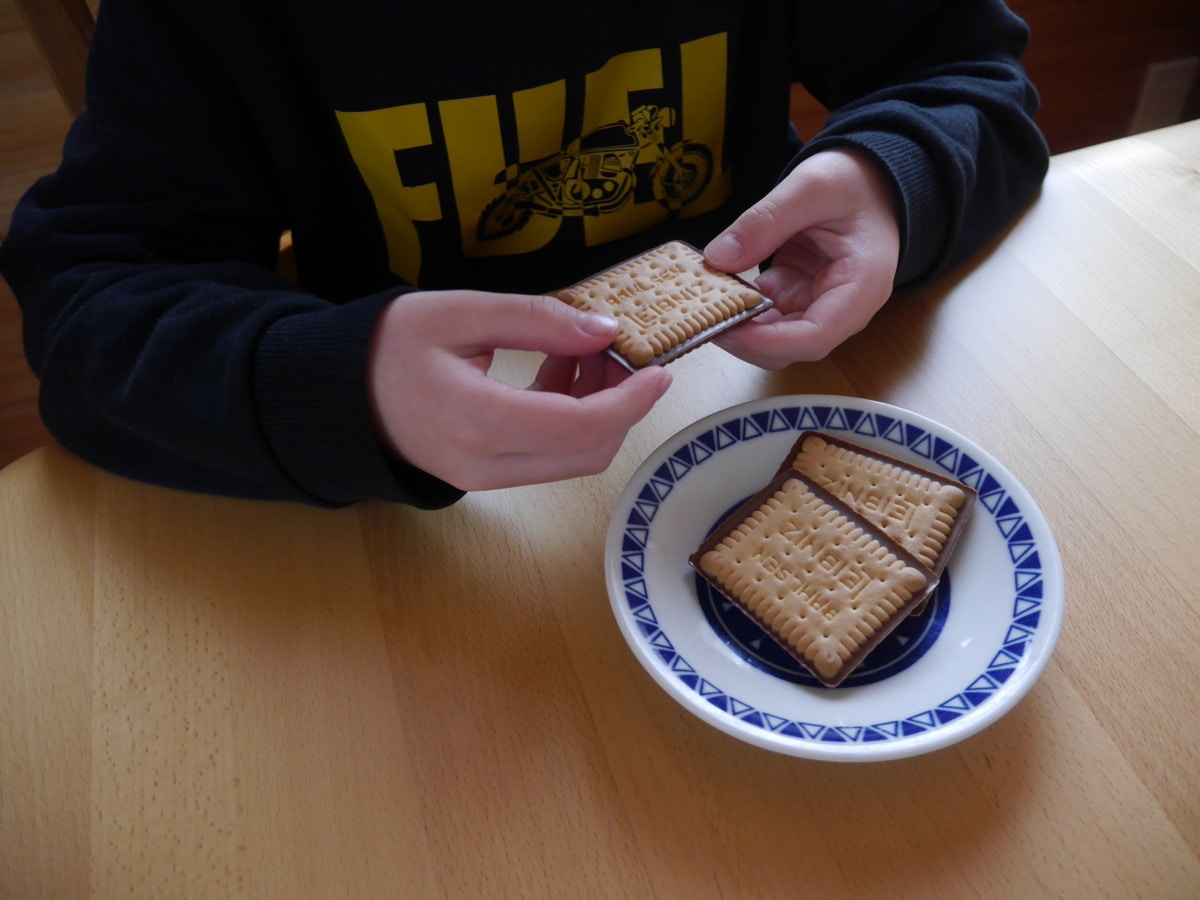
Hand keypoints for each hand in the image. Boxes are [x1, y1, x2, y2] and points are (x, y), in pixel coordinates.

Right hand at [368, 290, 671, 490]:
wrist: (336, 393)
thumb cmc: (389, 345)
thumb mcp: (460, 313)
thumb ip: (537, 320)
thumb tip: (605, 331)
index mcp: (478, 421)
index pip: (581, 427)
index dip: (631, 402)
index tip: (660, 369)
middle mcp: (485, 465)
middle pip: (588, 452)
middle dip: (621, 406)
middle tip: (622, 354)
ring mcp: (485, 479)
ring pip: (572, 460)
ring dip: (597, 413)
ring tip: (583, 355)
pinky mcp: (485, 477)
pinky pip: (547, 459)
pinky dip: (569, 423)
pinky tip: (557, 375)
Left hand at [703, 148, 900, 368]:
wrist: (869, 181)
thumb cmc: (854, 182)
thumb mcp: (811, 186)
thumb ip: (766, 220)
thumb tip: (718, 257)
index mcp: (860, 287)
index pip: (815, 336)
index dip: (768, 342)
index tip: (726, 329)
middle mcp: (841, 309)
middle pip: (790, 346)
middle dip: (744, 338)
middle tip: (699, 314)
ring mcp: (817, 306)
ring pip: (773, 338)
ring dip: (737, 325)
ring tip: (700, 301)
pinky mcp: (796, 297)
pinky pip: (764, 316)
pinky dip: (738, 307)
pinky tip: (712, 290)